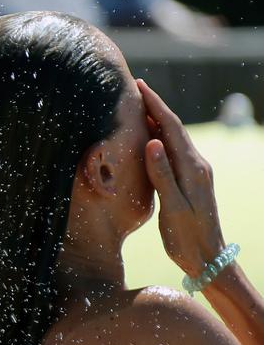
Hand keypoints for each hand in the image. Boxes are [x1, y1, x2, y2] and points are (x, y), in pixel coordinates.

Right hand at [139, 79, 225, 276]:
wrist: (208, 258)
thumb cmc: (187, 236)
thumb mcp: (173, 207)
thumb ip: (162, 174)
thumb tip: (152, 142)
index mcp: (192, 168)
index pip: (171, 128)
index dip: (154, 105)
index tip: (138, 86)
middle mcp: (196, 165)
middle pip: (174, 127)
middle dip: (155, 106)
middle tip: (136, 88)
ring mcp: (195, 172)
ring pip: (174, 138)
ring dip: (157, 120)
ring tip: (139, 107)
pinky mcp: (191, 181)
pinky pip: (174, 151)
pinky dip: (160, 138)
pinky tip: (149, 138)